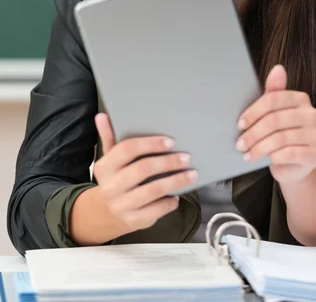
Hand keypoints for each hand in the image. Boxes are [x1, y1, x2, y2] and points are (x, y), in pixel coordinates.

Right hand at [93, 114, 196, 232]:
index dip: (150, 144)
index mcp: (104, 167)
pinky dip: (170, 202)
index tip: (170, 142)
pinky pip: (156, 210)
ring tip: (191, 174)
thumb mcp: (110, 158)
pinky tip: (178, 195)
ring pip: (153, 190)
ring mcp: (121, 205)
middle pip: (143, 169)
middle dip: (167, 162)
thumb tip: (102, 116)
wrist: (106, 212)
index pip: (127, 150)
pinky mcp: (133, 220)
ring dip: (175, 181)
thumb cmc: (116, 178)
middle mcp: (110, 187)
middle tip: (186, 157)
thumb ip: (109, 137)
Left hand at [236, 65, 315, 183]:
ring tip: (247, 154)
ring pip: (280, 138)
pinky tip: (266, 160)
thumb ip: (273, 92)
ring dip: (259, 147)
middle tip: (240, 143)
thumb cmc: (281, 134)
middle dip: (253, 133)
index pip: (273, 100)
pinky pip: (289, 153)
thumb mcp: (274, 113)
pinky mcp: (315, 154)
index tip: (240, 124)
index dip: (253, 112)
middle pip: (274, 120)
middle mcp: (312, 114)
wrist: (295, 165)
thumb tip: (278, 68)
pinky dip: (273, 157)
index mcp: (301, 98)